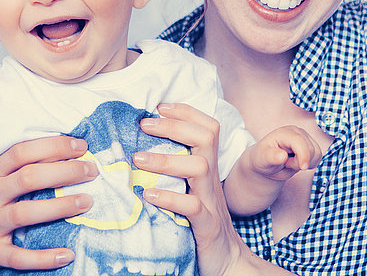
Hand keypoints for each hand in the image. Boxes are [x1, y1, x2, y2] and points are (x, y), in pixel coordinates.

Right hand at [0, 136, 97, 275]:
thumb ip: (12, 168)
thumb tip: (58, 153)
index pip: (23, 151)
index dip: (54, 146)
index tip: (81, 145)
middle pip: (30, 177)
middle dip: (65, 172)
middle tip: (92, 170)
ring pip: (26, 213)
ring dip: (60, 206)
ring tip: (87, 202)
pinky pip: (17, 257)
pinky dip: (43, 258)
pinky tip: (66, 255)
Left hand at [133, 103, 289, 275]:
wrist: (227, 263)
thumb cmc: (202, 223)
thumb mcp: (192, 190)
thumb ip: (177, 169)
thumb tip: (142, 148)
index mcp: (208, 169)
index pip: (207, 128)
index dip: (186, 112)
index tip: (159, 106)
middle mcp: (212, 180)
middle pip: (205, 138)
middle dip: (175, 125)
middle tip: (144, 124)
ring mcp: (212, 202)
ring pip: (200, 168)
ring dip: (167, 159)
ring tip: (138, 158)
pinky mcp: (208, 227)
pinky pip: (193, 207)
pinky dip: (170, 198)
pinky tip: (148, 195)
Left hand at [250, 125, 321, 181]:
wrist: (267, 164)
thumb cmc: (263, 159)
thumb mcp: (262, 159)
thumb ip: (271, 157)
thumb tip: (282, 156)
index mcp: (284, 133)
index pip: (299, 141)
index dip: (304, 155)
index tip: (302, 168)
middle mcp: (297, 132)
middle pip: (311, 149)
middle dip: (300, 162)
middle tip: (286, 163)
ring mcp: (305, 138)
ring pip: (317, 153)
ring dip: (306, 163)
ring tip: (290, 162)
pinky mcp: (310, 145)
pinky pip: (318, 157)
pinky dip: (310, 164)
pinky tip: (298, 162)